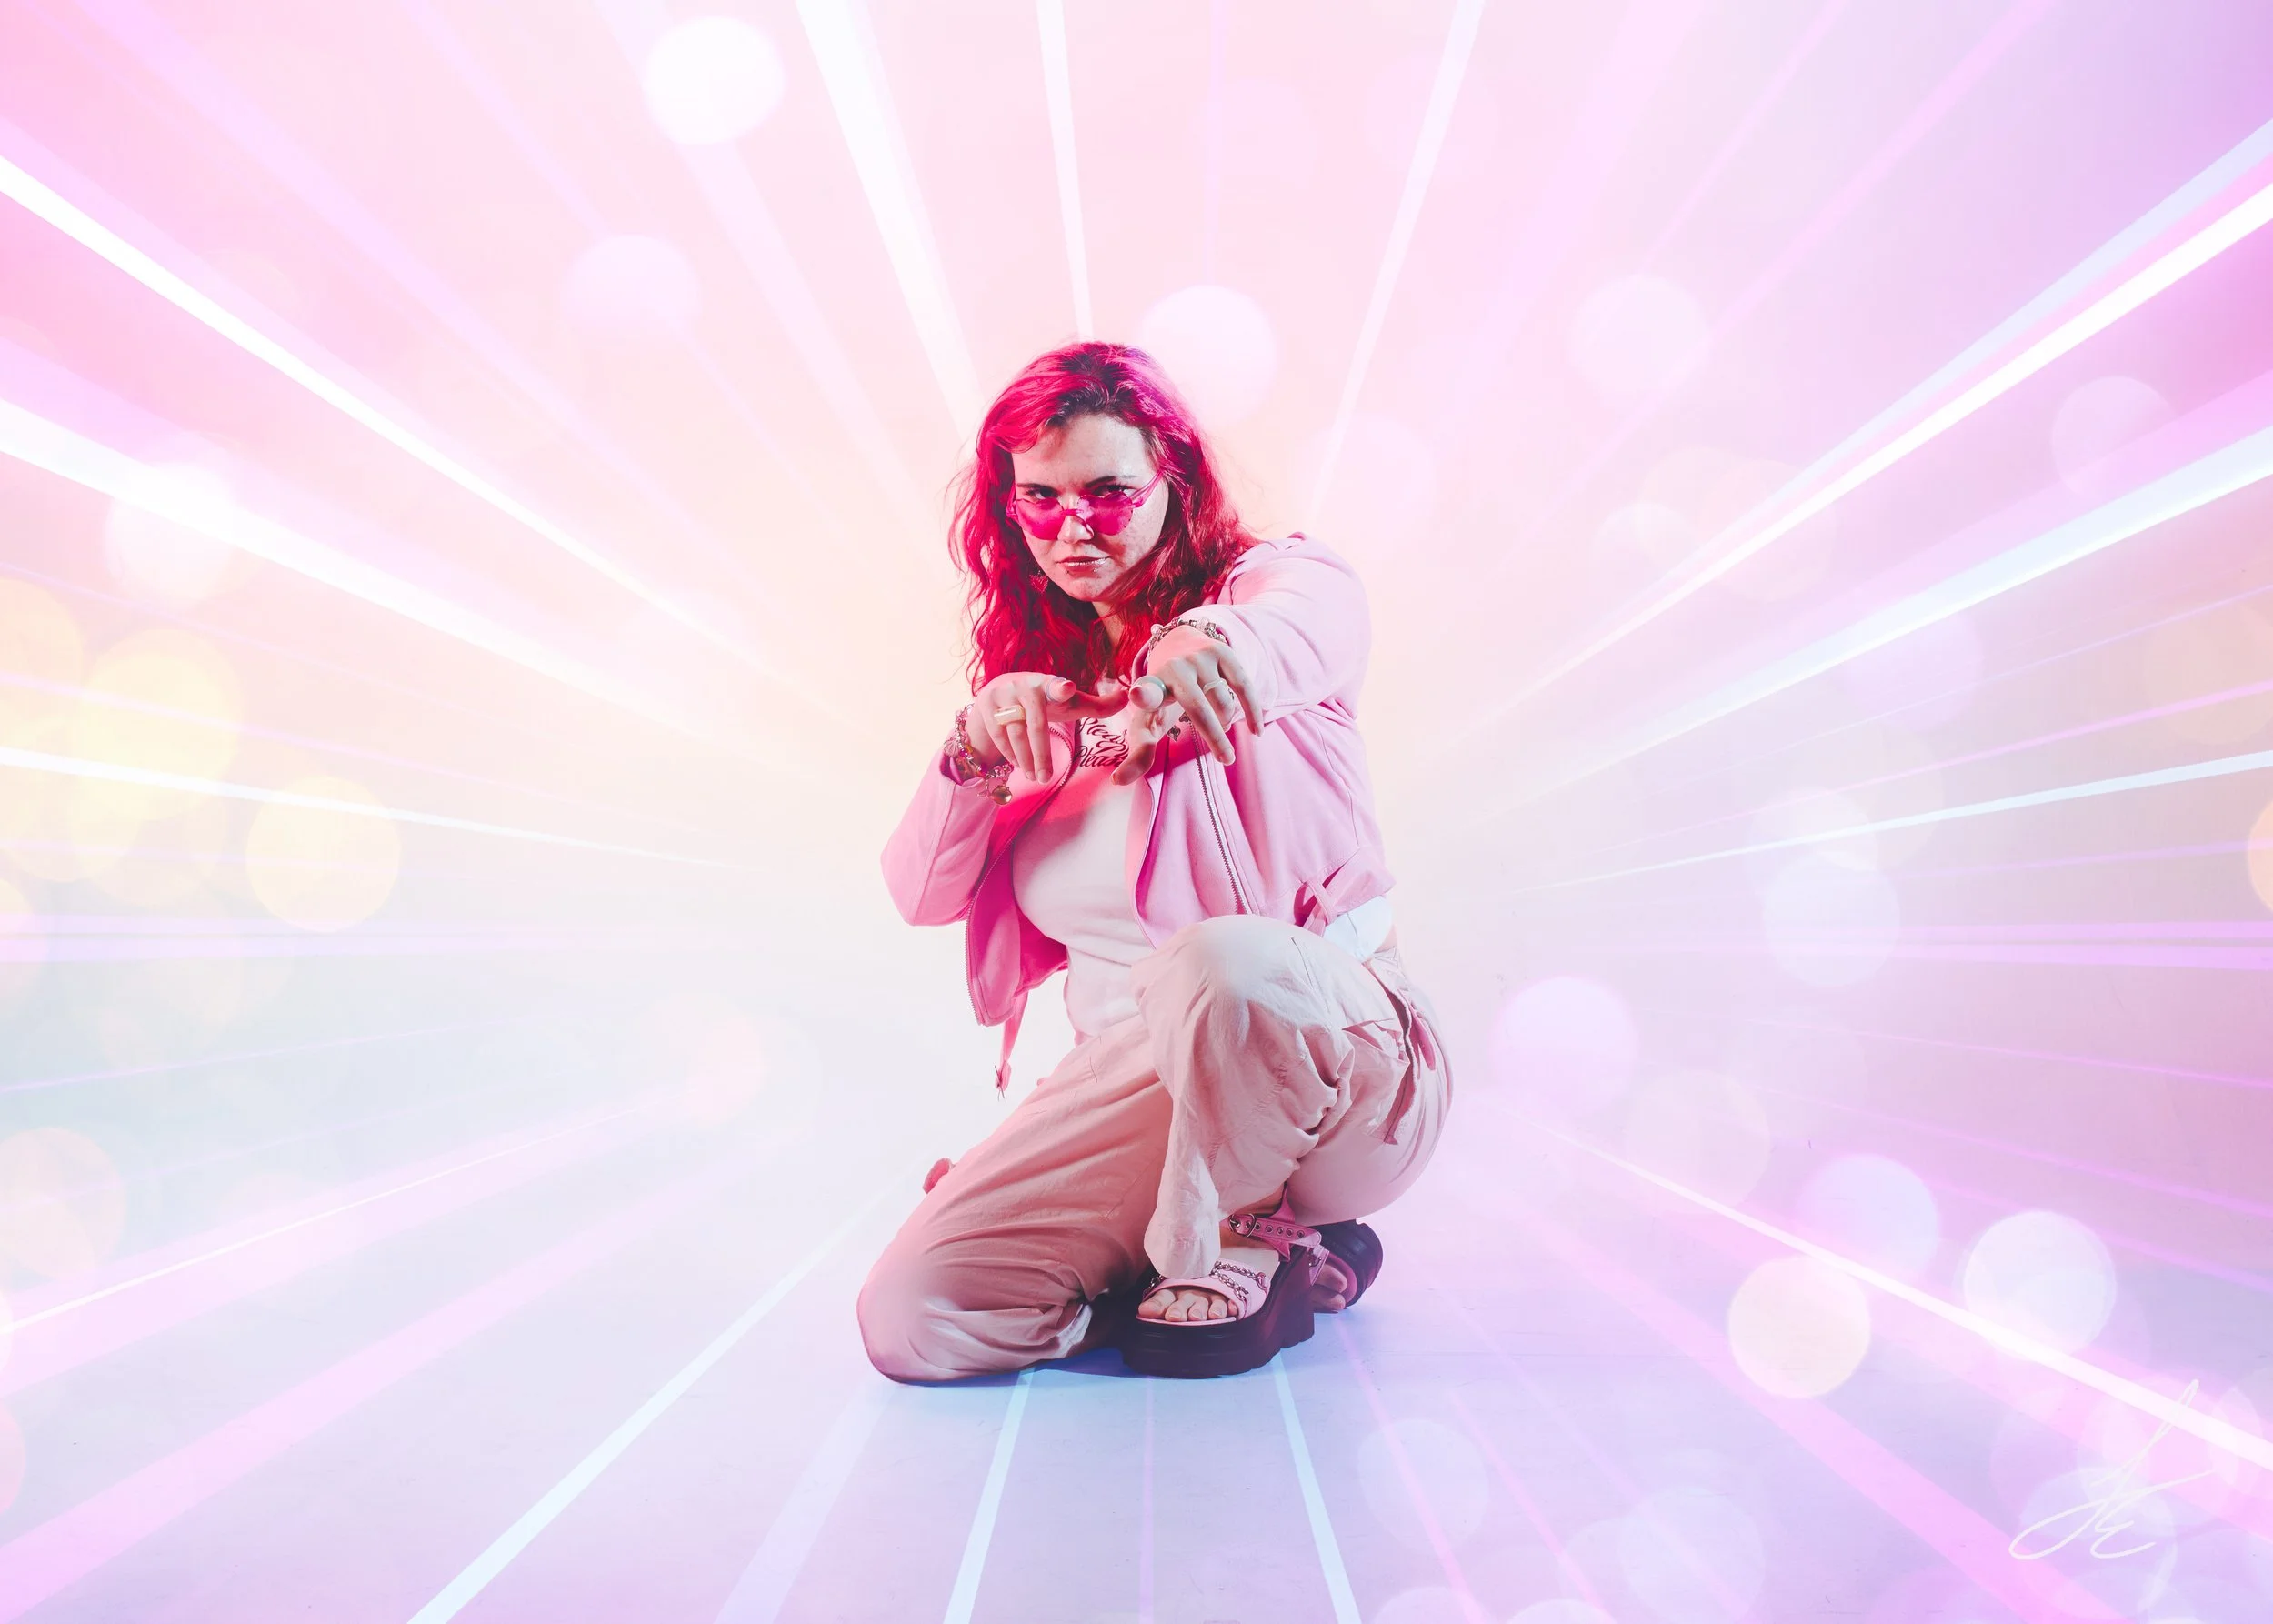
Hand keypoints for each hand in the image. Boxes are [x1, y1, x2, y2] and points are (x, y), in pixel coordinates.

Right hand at [966, 673, 1127, 780]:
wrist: (998, 692)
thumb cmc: (1046, 701)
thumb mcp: (1070, 703)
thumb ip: (1099, 705)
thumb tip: (1128, 697)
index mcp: (1049, 684)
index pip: (1056, 685)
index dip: (1061, 688)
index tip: (1068, 688)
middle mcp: (1024, 686)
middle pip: (1035, 725)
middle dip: (1041, 754)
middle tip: (1046, 779)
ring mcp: (1003, 696)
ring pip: (1015, 734)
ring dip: (1026, 759)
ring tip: (1036, 778)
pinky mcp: (986, 707)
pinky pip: (999, 737)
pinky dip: (1011, 755)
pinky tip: (1020, 767)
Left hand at [1110, 625, 1260, 785]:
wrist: (1178, 644)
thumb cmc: (1162, 696)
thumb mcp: (1149, 720)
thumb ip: (1138, 752)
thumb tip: (1118, 782)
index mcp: (1152, 687)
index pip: (1146, 691)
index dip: (1143, 694)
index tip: (1137, 695)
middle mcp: (1174, 669)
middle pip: (1197, 708)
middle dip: (1213, 736)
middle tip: (1226, 759)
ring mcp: (1198, 658)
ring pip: (1222, 700)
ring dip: (1225, 721)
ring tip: (1221, 727)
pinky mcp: (1221, 651)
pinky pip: (1243, 686)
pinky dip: (1251, 710)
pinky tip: (1256, 730)